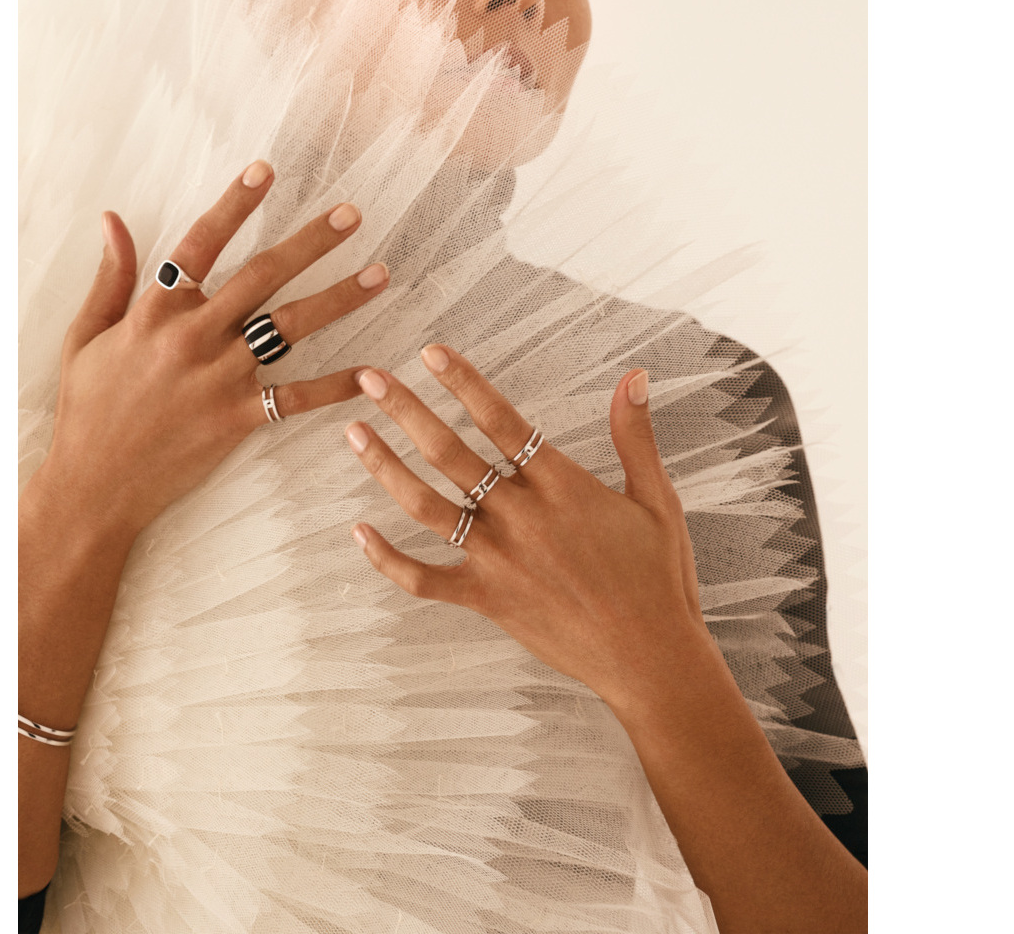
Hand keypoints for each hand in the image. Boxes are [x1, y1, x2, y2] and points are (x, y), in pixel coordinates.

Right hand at [31, 160, 388, 541]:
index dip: (234, 204)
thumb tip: (113, 218)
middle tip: (351, 214)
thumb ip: (110, 277)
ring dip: (338, 298)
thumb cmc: (87, 408)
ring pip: (288, 327)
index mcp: (154, 312)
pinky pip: (295, 398)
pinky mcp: (235, 419)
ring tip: (380, 274)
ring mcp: (217, 378)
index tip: (266, 169)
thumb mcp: (86, 336)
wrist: (93, 485)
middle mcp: (191, 337)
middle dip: (310, 242)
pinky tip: (373, 372)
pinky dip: (336, 386)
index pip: (200, 244)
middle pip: (260, 276)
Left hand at [343, 344, 716, 714]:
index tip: (431, 353)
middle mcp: (522, 517)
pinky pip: (424, 580)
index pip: (502, 419)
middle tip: (369, 377)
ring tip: (354, 433)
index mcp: (562, 485)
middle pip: (450, 452)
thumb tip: (634, 375)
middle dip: (405, 410)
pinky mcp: (487, 601)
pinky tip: (358, 532)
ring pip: (427, 506)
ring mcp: (499, 561)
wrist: (650, 660)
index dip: (463, 382)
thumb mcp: (657, 500)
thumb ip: (635, 435)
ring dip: (385, 467)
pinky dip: (387, 559)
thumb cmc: (659, 579)